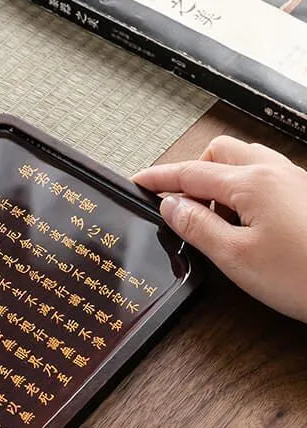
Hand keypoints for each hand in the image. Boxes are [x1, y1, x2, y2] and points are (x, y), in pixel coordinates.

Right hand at [133, 135, 306, 322]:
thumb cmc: (304, 275)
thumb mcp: (234, 257)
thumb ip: (197, 226)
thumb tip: (171, 205)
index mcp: (252, 182)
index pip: (191, 172)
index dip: (160, 178)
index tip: (138, 181)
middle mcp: (275, 172)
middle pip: (220, 152)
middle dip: (194, 172)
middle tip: (181, 207)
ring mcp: (295, 181)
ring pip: (245, 162)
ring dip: (220, 181)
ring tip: (215, 221)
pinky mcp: (306, 196)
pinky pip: (266, 177)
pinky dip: (243, 191)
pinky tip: (246, 225)